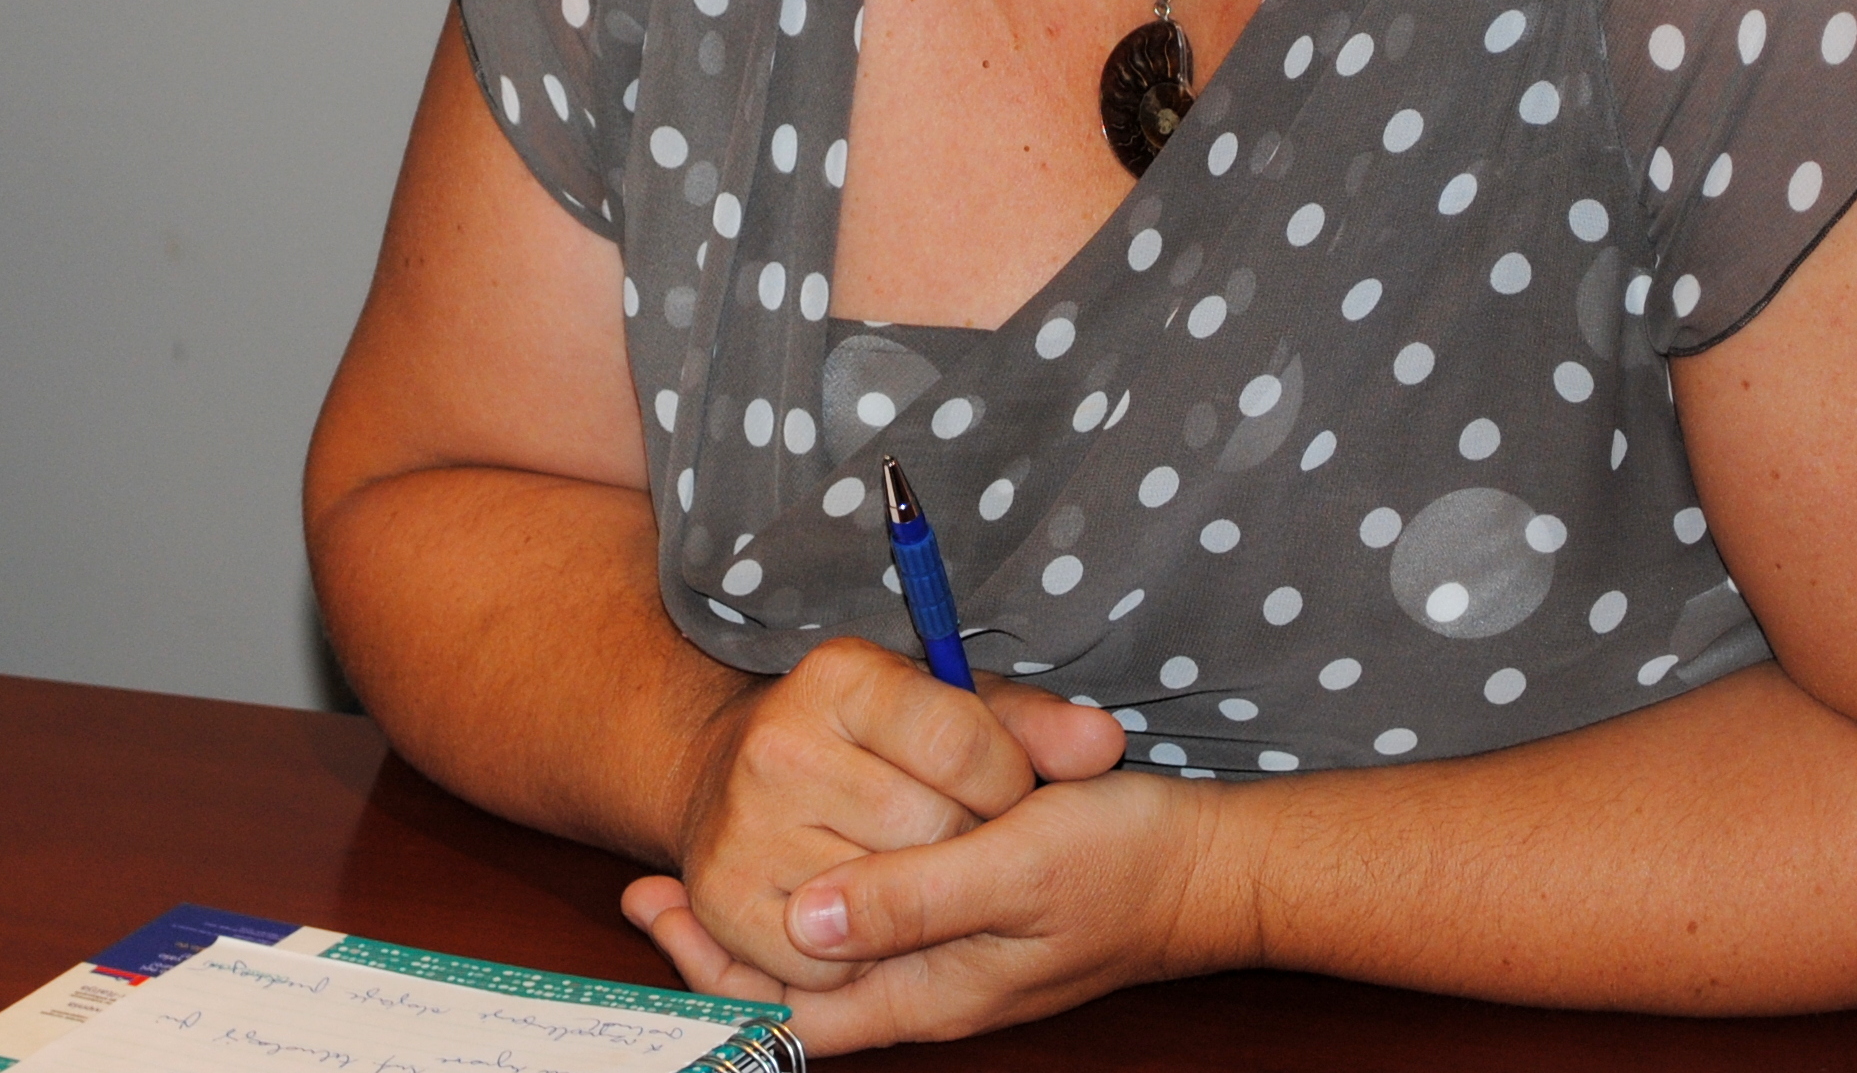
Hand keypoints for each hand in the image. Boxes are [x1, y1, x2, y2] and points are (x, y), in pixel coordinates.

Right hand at [620, 640, 1124, 1003]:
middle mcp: (777, 743)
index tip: (1005, 791)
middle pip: (928, 830)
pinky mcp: (721, 897)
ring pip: (882, 904)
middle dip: (965, 845)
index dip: (1007, 781)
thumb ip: (1036, 727)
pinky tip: (866, 912)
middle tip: (956, 835)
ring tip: (914, 868)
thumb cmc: (876, 743)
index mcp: (840, 675)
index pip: (963, 743)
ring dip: (919, 907)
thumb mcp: (957, 710)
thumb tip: (1105, 746)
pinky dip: (861, 956)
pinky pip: (827, 963)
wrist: (736, 776)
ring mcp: (740, 823)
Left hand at [641, 761, 1248, 1054]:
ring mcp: (950, 951)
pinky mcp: (970, 908)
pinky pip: (876, 913)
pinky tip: (805, 844)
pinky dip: (826, 888)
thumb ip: (912, 900)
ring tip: (691, 872)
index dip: (714, 974)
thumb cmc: (1124, 864)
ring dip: (763, 917)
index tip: (651, 911)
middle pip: (797, 987)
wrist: (1210, 865)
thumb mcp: (1016, 870)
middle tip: (645, 888)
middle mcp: (930, 982)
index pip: (794, 1012)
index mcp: (935, 989)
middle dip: (718, 948)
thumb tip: (806, 919)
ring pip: (831, 949)